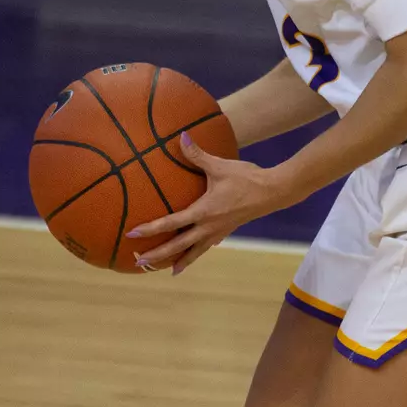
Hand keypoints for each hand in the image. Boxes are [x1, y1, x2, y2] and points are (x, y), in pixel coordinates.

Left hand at [127, 132, 284, 274]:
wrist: (273, 192)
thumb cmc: (246, 178)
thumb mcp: (219, 166)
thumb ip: (197, 155)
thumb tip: (182, 136)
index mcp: (203, 212)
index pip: (172, 223)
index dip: (151, 229)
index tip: (133, 234)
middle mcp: (208, 227)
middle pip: (178, 246)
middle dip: (158, 255)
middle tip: (139, 262)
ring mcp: (218, 232)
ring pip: (193, 252)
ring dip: (178, 260)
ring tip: (165, 270)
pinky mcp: (225, 231)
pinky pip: (205, 247)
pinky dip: (194, 254)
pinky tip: (190, 256)